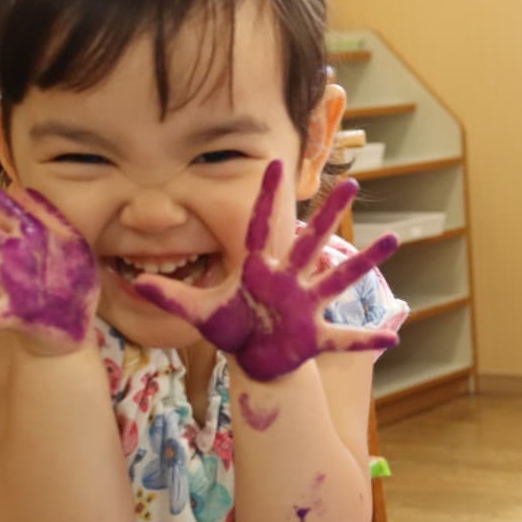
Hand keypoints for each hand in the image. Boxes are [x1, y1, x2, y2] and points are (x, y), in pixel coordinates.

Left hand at [133, 161, 399, 381]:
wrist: (254, 358)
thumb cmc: (231, 329)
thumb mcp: (197, 311)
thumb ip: (167, 294)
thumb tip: (127, 280)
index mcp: (260, 271)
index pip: (260, 227)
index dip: (265, 197)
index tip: (273, 163)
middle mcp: (290, 281)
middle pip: (312, 242)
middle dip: (331, 214)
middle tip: (353, 182)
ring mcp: (307, 306)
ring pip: (340, 278)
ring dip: (366, 260)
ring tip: (394, 238)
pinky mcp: (315, 335)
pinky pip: (344, 340)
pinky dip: (367, 340)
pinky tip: (394, 338)